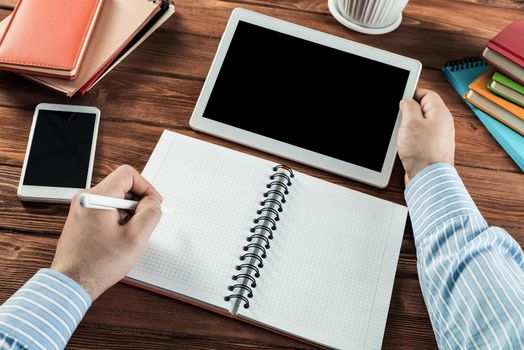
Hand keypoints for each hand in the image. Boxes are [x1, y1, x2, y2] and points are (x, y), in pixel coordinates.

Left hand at [51, 165, 162, 300]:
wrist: (72, 284)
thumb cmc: (98, 265)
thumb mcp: (135, 238)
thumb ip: (150, 213)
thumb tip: (153, 202)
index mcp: (96, 197)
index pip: (127, 174)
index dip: (146, 187)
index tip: (154, 204)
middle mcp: (85, 199)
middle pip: (122, 187)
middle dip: (138, 204)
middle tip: (144, 224)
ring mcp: (82, 209)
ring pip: (115, 200)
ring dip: (128, 214)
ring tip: (129, 236)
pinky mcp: (82, 219)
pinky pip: (106, 211)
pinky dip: (118, 221)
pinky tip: (119, 239)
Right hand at [398, 89, 454, 184]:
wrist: (428, 178)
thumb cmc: (423, 152)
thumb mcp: (410, 122)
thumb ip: (408, 106)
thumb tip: (407, 101)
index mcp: (441, 114)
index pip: (428, 94)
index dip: (413, 93)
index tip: (402, 98)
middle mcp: (442, 125)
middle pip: (424, 109)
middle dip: (409, 112)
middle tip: (400, 118)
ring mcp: (438, 138)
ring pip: (421, 124)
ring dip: (409, 127)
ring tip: (403, 134)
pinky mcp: (432, 149)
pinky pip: (420, 137)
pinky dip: (411, 138)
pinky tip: (405, 144)